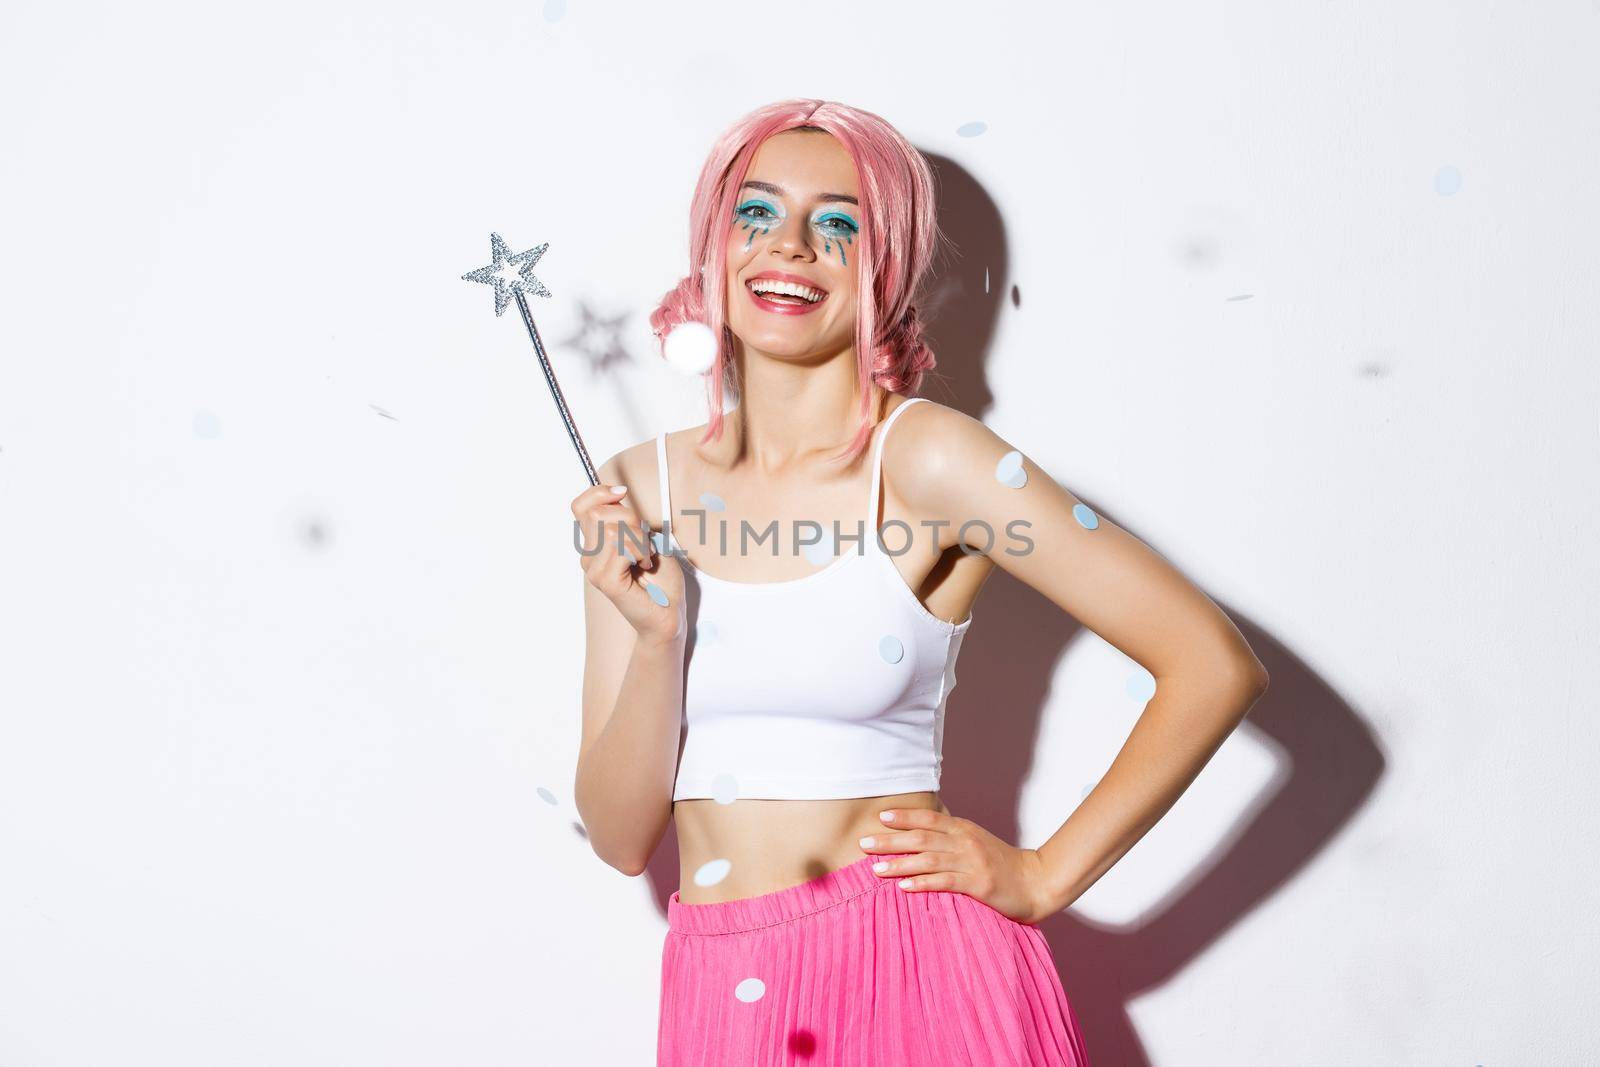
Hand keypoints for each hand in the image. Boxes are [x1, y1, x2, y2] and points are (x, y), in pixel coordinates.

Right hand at [570, 483, 684, 642]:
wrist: (669, 613)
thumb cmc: (661, 579)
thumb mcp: (644, 537)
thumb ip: (626, 518)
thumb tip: (616, 493)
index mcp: (594, 545)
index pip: (580, 506)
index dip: (599, 493)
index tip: (622, 493)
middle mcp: (588, 558)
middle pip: (598, 512)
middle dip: (629, 517)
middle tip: (645, 540)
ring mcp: (594, 571)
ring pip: (613, 530)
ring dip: (640, 539)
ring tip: (647, 557)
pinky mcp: (606, 581)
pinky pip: (622, 548)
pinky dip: (641, 552)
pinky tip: (645, 565)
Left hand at [860, 807, 1059, 924]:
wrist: (1036, 882)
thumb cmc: (1002, 864)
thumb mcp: (976, 842)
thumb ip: (951, 837)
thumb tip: (919, 835)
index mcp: (964, 829)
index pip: (929, 818)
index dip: (904, 817)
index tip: (880, 817)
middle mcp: (965, 842)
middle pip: (922, 837)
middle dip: (891, 840)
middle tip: (864, 843)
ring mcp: (972, 862)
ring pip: (929, 860)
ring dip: (899, 863)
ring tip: (875, 869)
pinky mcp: (978, 884)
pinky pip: (944, 882)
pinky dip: (922, 883)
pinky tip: (903, 887)